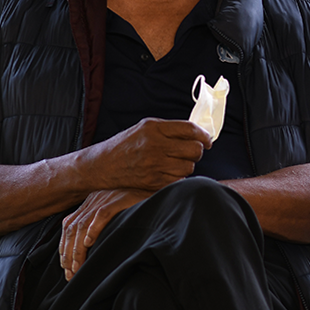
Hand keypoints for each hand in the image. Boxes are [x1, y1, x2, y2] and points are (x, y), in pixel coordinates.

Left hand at [59, 188, 151, 279]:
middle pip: (73, 227)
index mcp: (91, 202)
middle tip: (71, 273)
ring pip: (83, 224)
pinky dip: (93, 229)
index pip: (69, 225)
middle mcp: (95, 199)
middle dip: (69, 253)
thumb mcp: (114, 218)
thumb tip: (84, 252)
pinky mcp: (119, 198)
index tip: (66, 268)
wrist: (159, 198)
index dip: (65, 247)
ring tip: (78, 266)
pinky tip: (89, 243)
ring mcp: (107, 197)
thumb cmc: (138, 211)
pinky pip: (102, 214)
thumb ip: (98, 228)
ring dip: (78, 248)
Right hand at [84, 118, 211, 191]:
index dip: (204, 135)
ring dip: (187, 165)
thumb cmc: (127, 144)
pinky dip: (178, 177)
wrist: (103, 165)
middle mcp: (154, 146)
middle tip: (192, 151)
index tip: (207, 140)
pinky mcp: (152, 182)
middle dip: (197, 150)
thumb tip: (199, 134)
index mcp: (153, 128)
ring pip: (189, 167)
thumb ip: (171, 129)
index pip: (190, 130)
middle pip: (194, 150)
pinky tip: (169, 172)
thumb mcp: (146, 127)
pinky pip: (178, 181)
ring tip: (176, 162)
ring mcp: (153, 166)